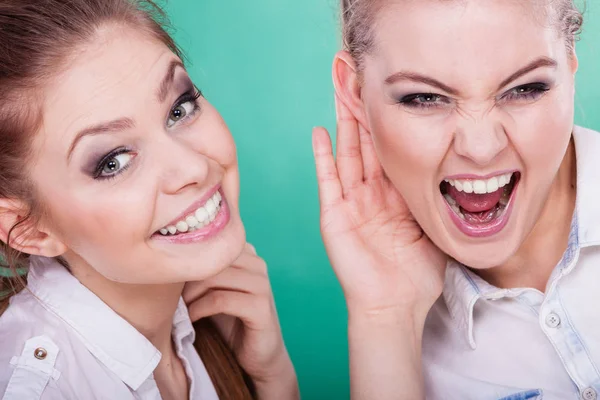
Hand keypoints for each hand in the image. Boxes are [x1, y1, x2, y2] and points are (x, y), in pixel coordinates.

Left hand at [184, 244, 298, 399]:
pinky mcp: (261, 307)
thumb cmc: (231, 321)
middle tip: (173, 297)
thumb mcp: (214, 290)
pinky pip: (221, 300)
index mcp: (247, 254)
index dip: (187, 260)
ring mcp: (262, 284)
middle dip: (186, 277)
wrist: (259, 355)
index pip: (210, 243)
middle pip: (210, 258)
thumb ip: (203, 271)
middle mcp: (257, 264)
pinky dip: (200, 309)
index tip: (170, 278)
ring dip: (191, 294)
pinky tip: (192, 319)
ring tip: (182, 309)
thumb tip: (165, 259)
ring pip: (214, 277)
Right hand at [312, 96, 446, 319]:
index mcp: (395, 198)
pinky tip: (319, 132)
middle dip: (364, 114)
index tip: (393, 96)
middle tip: (361, 81)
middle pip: (367, 146)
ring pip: (347, 155)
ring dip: (344, 125)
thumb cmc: (416, 276)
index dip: (391, 125)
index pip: (392, 152)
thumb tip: (455, 175)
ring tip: (341, 93)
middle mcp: (371, 195)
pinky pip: (327, 181)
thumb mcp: (434, 230)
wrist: (395, 306)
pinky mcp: (333, 215)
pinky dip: (322, 157)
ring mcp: (350, 204)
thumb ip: (435, 201)